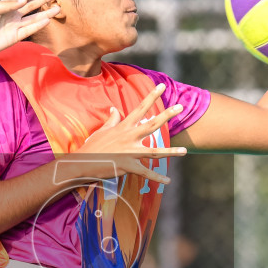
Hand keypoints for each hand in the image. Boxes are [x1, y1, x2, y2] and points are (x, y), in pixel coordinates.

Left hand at [0, 0, 61, 59]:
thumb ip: (8, 4)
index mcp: (6, 5)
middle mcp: (13, 14)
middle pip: (31, 5)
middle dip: (43, 0)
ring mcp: (15, 26)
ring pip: (34, 18)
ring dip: (45, 13)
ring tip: (57, 8)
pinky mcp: (16, 37)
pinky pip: (30, 29)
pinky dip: (39, 25)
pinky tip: (48, 20)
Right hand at [61, 84, 186, 185]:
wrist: (81, 163)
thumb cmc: (91, 147)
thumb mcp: (102, 130)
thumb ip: (112, 120)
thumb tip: (114, 108)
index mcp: (123, 127)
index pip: (140, 108)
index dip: (151, 97)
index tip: (161, 87)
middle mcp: (129, 137)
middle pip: (152, 124)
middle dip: (167, 115)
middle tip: (180, 107)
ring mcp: (129, 152)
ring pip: (155, 152)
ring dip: (171, 152)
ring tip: (185, 151)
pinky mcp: (128, 166)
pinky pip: (146, 173)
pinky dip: (157, 178)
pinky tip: (168, 180)